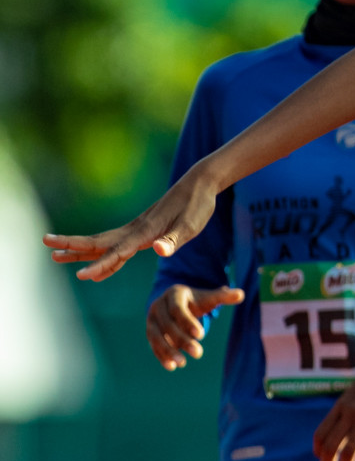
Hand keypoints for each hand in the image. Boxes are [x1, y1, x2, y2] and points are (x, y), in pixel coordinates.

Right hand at [43, 164, 219, 280]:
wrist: (200, 183)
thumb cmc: (198, 205)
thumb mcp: (191, 225)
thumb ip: (173, 239)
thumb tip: (158, 250)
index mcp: (146, 231)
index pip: (119, 251)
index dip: (101, 264)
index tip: (82, 276)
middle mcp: (137, 229)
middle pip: (99, 242)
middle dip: (73, 247)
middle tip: (47, 249)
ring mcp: (138, 228)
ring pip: (104, 242)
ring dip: (81, 250)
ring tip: (55, 256)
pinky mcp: (144, 229)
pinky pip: (119, 245)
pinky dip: (106, 257)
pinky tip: (100, 269)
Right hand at [145, 284, 244, 370]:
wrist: (174, 301)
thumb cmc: (196, 300)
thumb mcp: (208, 297)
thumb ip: (223, 296)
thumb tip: (241, 294)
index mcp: (173, 294)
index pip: (178, 310)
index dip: (188, 322)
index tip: (202, 335)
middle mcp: (158, 306)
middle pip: (168, 325)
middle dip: (182, 340)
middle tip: (198, 353)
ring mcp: (151, 319)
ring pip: (156, 336)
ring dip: (168, 351)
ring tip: (183, 363)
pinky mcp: (149, 331)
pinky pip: (153, 345)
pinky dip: (161, 356)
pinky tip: (172, 367)